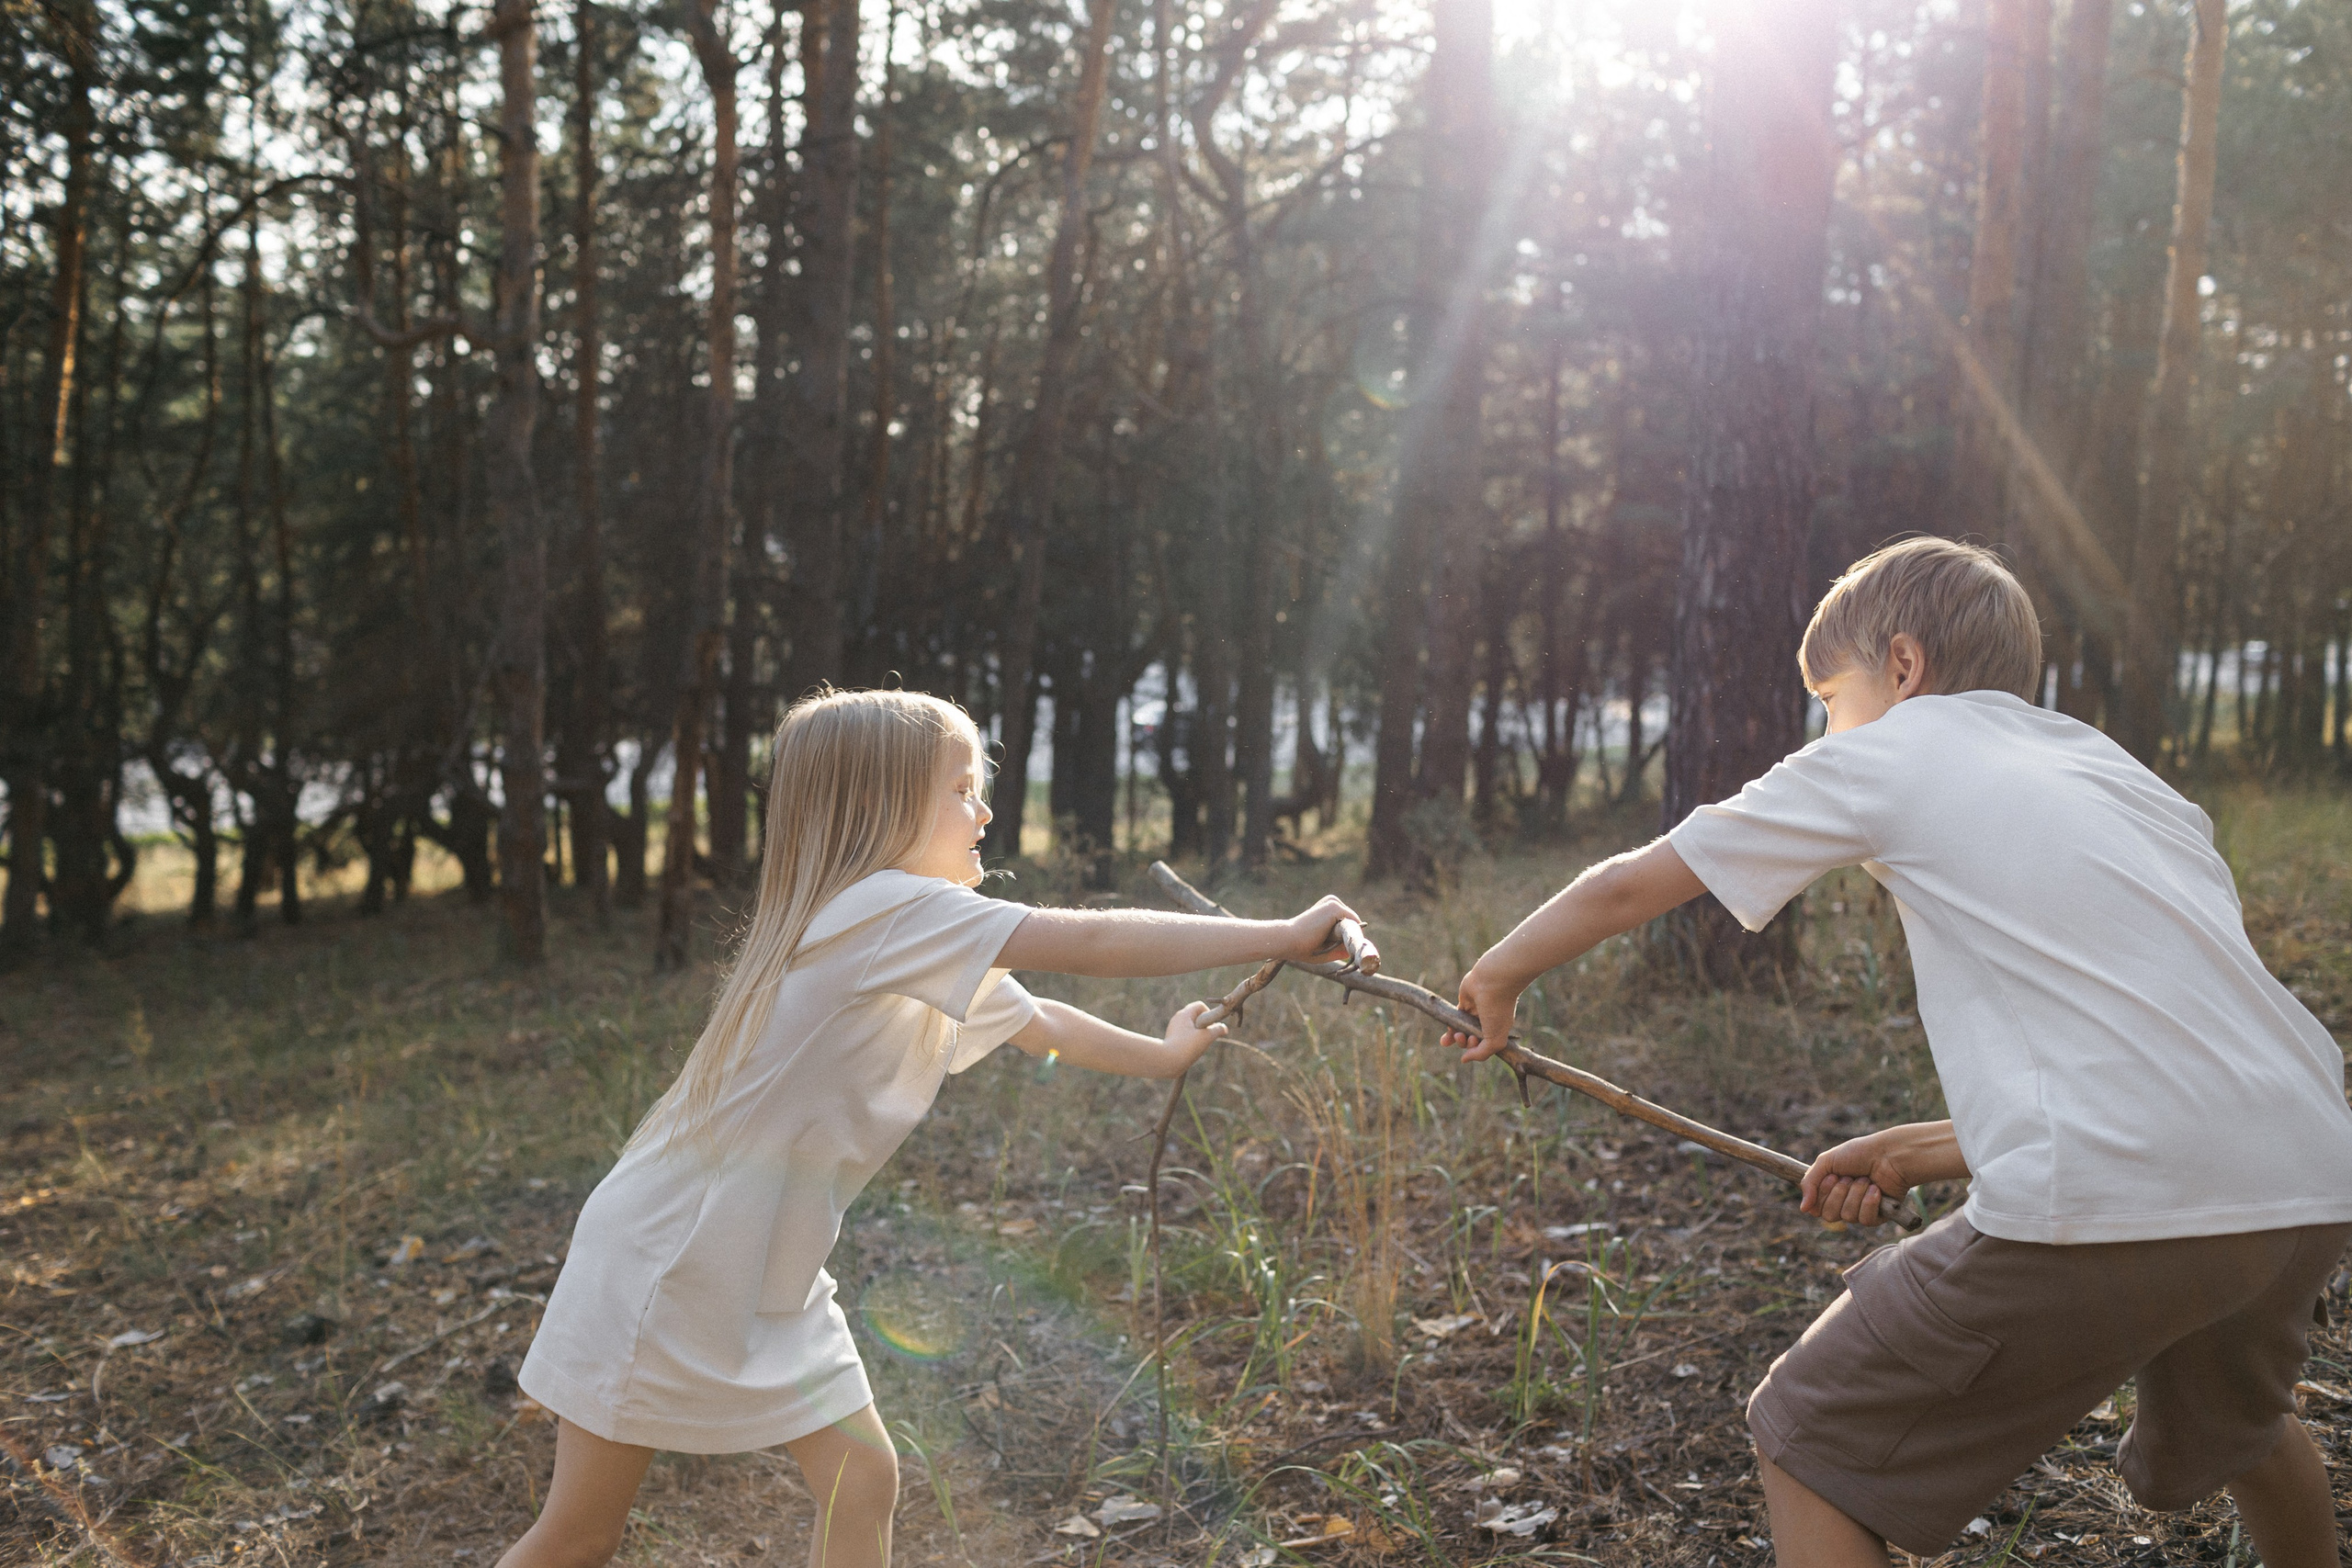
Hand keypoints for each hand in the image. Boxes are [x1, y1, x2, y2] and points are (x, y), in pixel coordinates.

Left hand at [1161, 1000, 1228, 1074]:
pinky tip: (1190, 1051)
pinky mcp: (1171, 1039)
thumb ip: (1217, 1030)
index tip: (1210, 1027)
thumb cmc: (1187, 1047)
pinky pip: (1185, 1035)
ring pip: (1191, 1027)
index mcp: (1184, 1014)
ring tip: (1197, 1046)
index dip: (1208, 1014)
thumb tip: (1224, 1028)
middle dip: (1204, 1026)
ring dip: (1198, 1035)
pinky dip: (1190, 1041)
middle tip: (1205, 1037)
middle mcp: (1177, 1019)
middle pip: (1196, 1017)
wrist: (1167, 1061)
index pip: (1200, 1006)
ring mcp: (1173, 1029)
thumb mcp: (1207, 1037)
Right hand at [1282, 895, 1365, 964]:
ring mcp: (1333, 902)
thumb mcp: (1324, 949)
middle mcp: (1332, 902)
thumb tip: (1352, 950)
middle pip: (1353, 923)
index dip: (1346, 938)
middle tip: (1329, 946)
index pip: (1348, 923)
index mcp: (1327, 909)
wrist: (1288, 940)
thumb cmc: (1302, 947)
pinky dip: (1348, 934)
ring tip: (1326, 941)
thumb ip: (1340, 949)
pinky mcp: (1334, 906)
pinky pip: (1354, 923)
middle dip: (1348, 937)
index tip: (1337, 948)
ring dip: (1346, 937)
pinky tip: (1332, 939)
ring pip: (1354, 924)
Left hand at [1440, 959, 1522, 1062]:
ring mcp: (1476, 1012)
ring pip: (1462, 1030)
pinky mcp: (1465, 1002)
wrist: (1493, 982)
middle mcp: (1488, 1021)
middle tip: (1464, 1037)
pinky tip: (1446, 1035)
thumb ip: (1480, 1054)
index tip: (1473, 1040)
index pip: (1484, 1046)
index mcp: (1498, 1030)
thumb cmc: (1498, 1010)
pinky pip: (1456, 1018)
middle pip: (1472, 1039)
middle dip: (1464, 1042)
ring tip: (1450, 1039)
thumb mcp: (1494, 1040)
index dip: (1475, 1048)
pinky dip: (1450, 1027)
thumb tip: (1464, 1060)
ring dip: (1455, 1038)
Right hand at [1800, 1131, 1915, 1227]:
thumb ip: (1809, 1183)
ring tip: (1866, 1179)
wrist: (1889, 1155)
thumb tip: (1803, 1209)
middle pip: (1829, 1215)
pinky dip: (1869, 1202)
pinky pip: (1864, 1219)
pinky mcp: (1878, 1216)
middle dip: (1839, 1193)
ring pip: (1847, 1217)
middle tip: (1849, 1177)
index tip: (1832, 1177)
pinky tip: (1876, 1189)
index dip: (1822, 1194)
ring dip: (1856, 1194)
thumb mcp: (1826, 1162)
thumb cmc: (1859, 1154)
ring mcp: (1860, 1210)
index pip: (1816, 1208)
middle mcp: (1844, 1202)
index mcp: (1830, 1191)